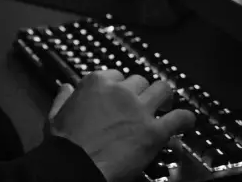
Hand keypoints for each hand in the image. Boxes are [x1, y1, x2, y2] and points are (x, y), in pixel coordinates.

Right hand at [47, 71, 194, 181]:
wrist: (76, 165)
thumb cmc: (63, 143)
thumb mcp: (55, 116)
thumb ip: (62, 99)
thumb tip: (65, 87)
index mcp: (97, 82)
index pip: (117, 75)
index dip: (119, 88)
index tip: (119, 99)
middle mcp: (121, 90)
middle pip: (140, 81)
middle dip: (141, 93)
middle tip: (141, 106)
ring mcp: (139, 109)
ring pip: (163, 89)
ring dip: (164, 98)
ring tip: (164, 107)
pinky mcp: (154, 131)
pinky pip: (179, 117)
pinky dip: (185, 119)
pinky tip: (186, 122)